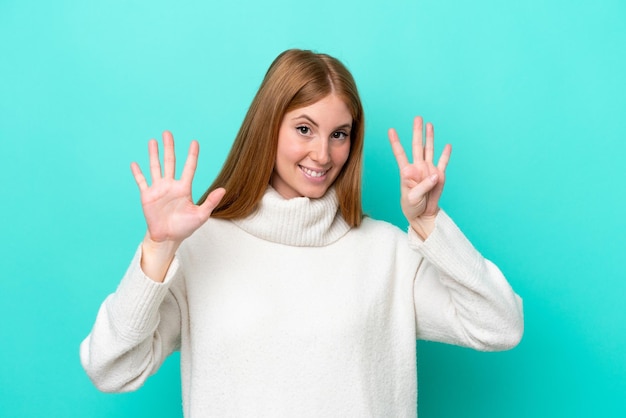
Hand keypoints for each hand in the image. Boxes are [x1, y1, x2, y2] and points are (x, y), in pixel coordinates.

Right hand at [130, 131, 224, 281]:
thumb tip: (223, 189)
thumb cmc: (185, 227)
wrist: (168, 238)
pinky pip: (142, 182)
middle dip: (169, 148)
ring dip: (153, 154)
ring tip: (153, 141)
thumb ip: (211, 202)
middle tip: (168, 133)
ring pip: (155, 167)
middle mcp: (171, 185)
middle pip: (170, 162)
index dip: (192, 155)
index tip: (194, 142)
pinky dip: (138, 173)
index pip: (189, 168)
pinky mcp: (147, 196)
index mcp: (184, 188)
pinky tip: (134, 163)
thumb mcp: (201, 215)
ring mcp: (158, 189)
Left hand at [388, 116, 450, 238]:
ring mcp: (428, 170)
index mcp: (407, 171)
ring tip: (429, 125)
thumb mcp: (412, 197)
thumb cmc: (412, 206)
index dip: (396, 142)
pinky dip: (445, 154)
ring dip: (430, 138)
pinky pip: (443, 163)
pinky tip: (447, 145)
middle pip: (417, 146)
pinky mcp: (439, 176)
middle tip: (417, 118)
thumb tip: (434, 174)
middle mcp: (418, 167)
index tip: (391, 130)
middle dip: (417, 132)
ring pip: (430, 150)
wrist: (422, 214)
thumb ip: (422, 185)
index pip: (400, 154)